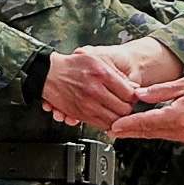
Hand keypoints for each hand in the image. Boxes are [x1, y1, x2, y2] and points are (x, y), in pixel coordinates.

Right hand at [39, 45, 164, 130]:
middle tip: (124, 104)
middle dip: (127, 108)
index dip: (134, 97)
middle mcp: (95, 91)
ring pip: (114, 120)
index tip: (132, 96)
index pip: (130, 94)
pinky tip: (105, 115)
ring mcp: (87, 104)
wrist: (50, 74)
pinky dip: (106, 122)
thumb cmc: (73, 65)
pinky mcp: (80, 114)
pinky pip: (101, 125)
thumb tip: (134, 88)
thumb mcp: (98, 59)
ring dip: (117, 117)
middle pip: (124, 109)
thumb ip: (118, 73)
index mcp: (102, 74)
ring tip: (115, 110)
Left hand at [116, 65, 183, 145]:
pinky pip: (168, 134)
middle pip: (149, 132)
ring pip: (158, 135)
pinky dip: (154, 131)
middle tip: (112, 131)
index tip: (113, 126)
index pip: (146, 122)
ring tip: (124, 129)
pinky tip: (146, 127)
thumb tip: (139, 94)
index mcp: (179, 117)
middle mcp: (183, 131)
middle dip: (130, 131)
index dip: (128, 125)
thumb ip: (160, 91)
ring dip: (141, 132)